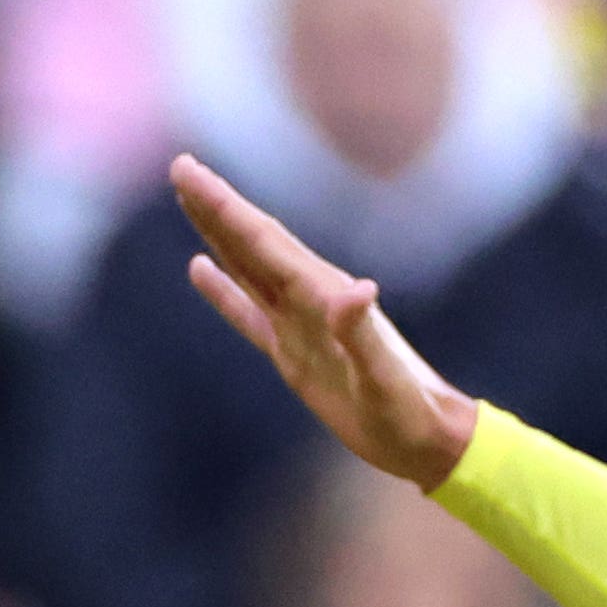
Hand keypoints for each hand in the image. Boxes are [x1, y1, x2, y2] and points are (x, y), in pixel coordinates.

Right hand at [173, 155, 477, 487]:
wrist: (426, 439)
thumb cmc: (409, 414)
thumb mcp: (386, 381)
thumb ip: (365, 336)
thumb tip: (355, 290)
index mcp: (323, 297)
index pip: (264, 243)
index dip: (225, 208)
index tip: (192, 173)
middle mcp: (310, 300)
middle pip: (253, 243)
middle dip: (216, 206)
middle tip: (180, 167)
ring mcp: (299, 324)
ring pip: (248, 268)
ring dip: (219, 233)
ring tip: (188, 199)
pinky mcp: (293, 352)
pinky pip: (247, 312)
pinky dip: (222, 289)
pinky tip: (200, 268)